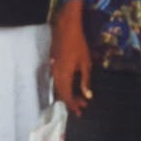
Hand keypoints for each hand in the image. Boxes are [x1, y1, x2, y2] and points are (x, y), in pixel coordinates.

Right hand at [52, 0, 92, 116]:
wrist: (66, 28)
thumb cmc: (78, 44)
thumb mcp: (86, 63)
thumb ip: (86, 80)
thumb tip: (87, 96)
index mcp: (64, 75)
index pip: (67, 96)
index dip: (73, 105)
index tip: (81, 111)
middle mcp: (56, 74)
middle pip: (62, 94)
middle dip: (72, 102)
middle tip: (82, 107)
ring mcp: (53, 69)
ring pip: (59, 87)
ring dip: (68, 94)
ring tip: (80, 99)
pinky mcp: (53, 64)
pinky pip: (57, 81)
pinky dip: (65, 87)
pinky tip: (72, 86)